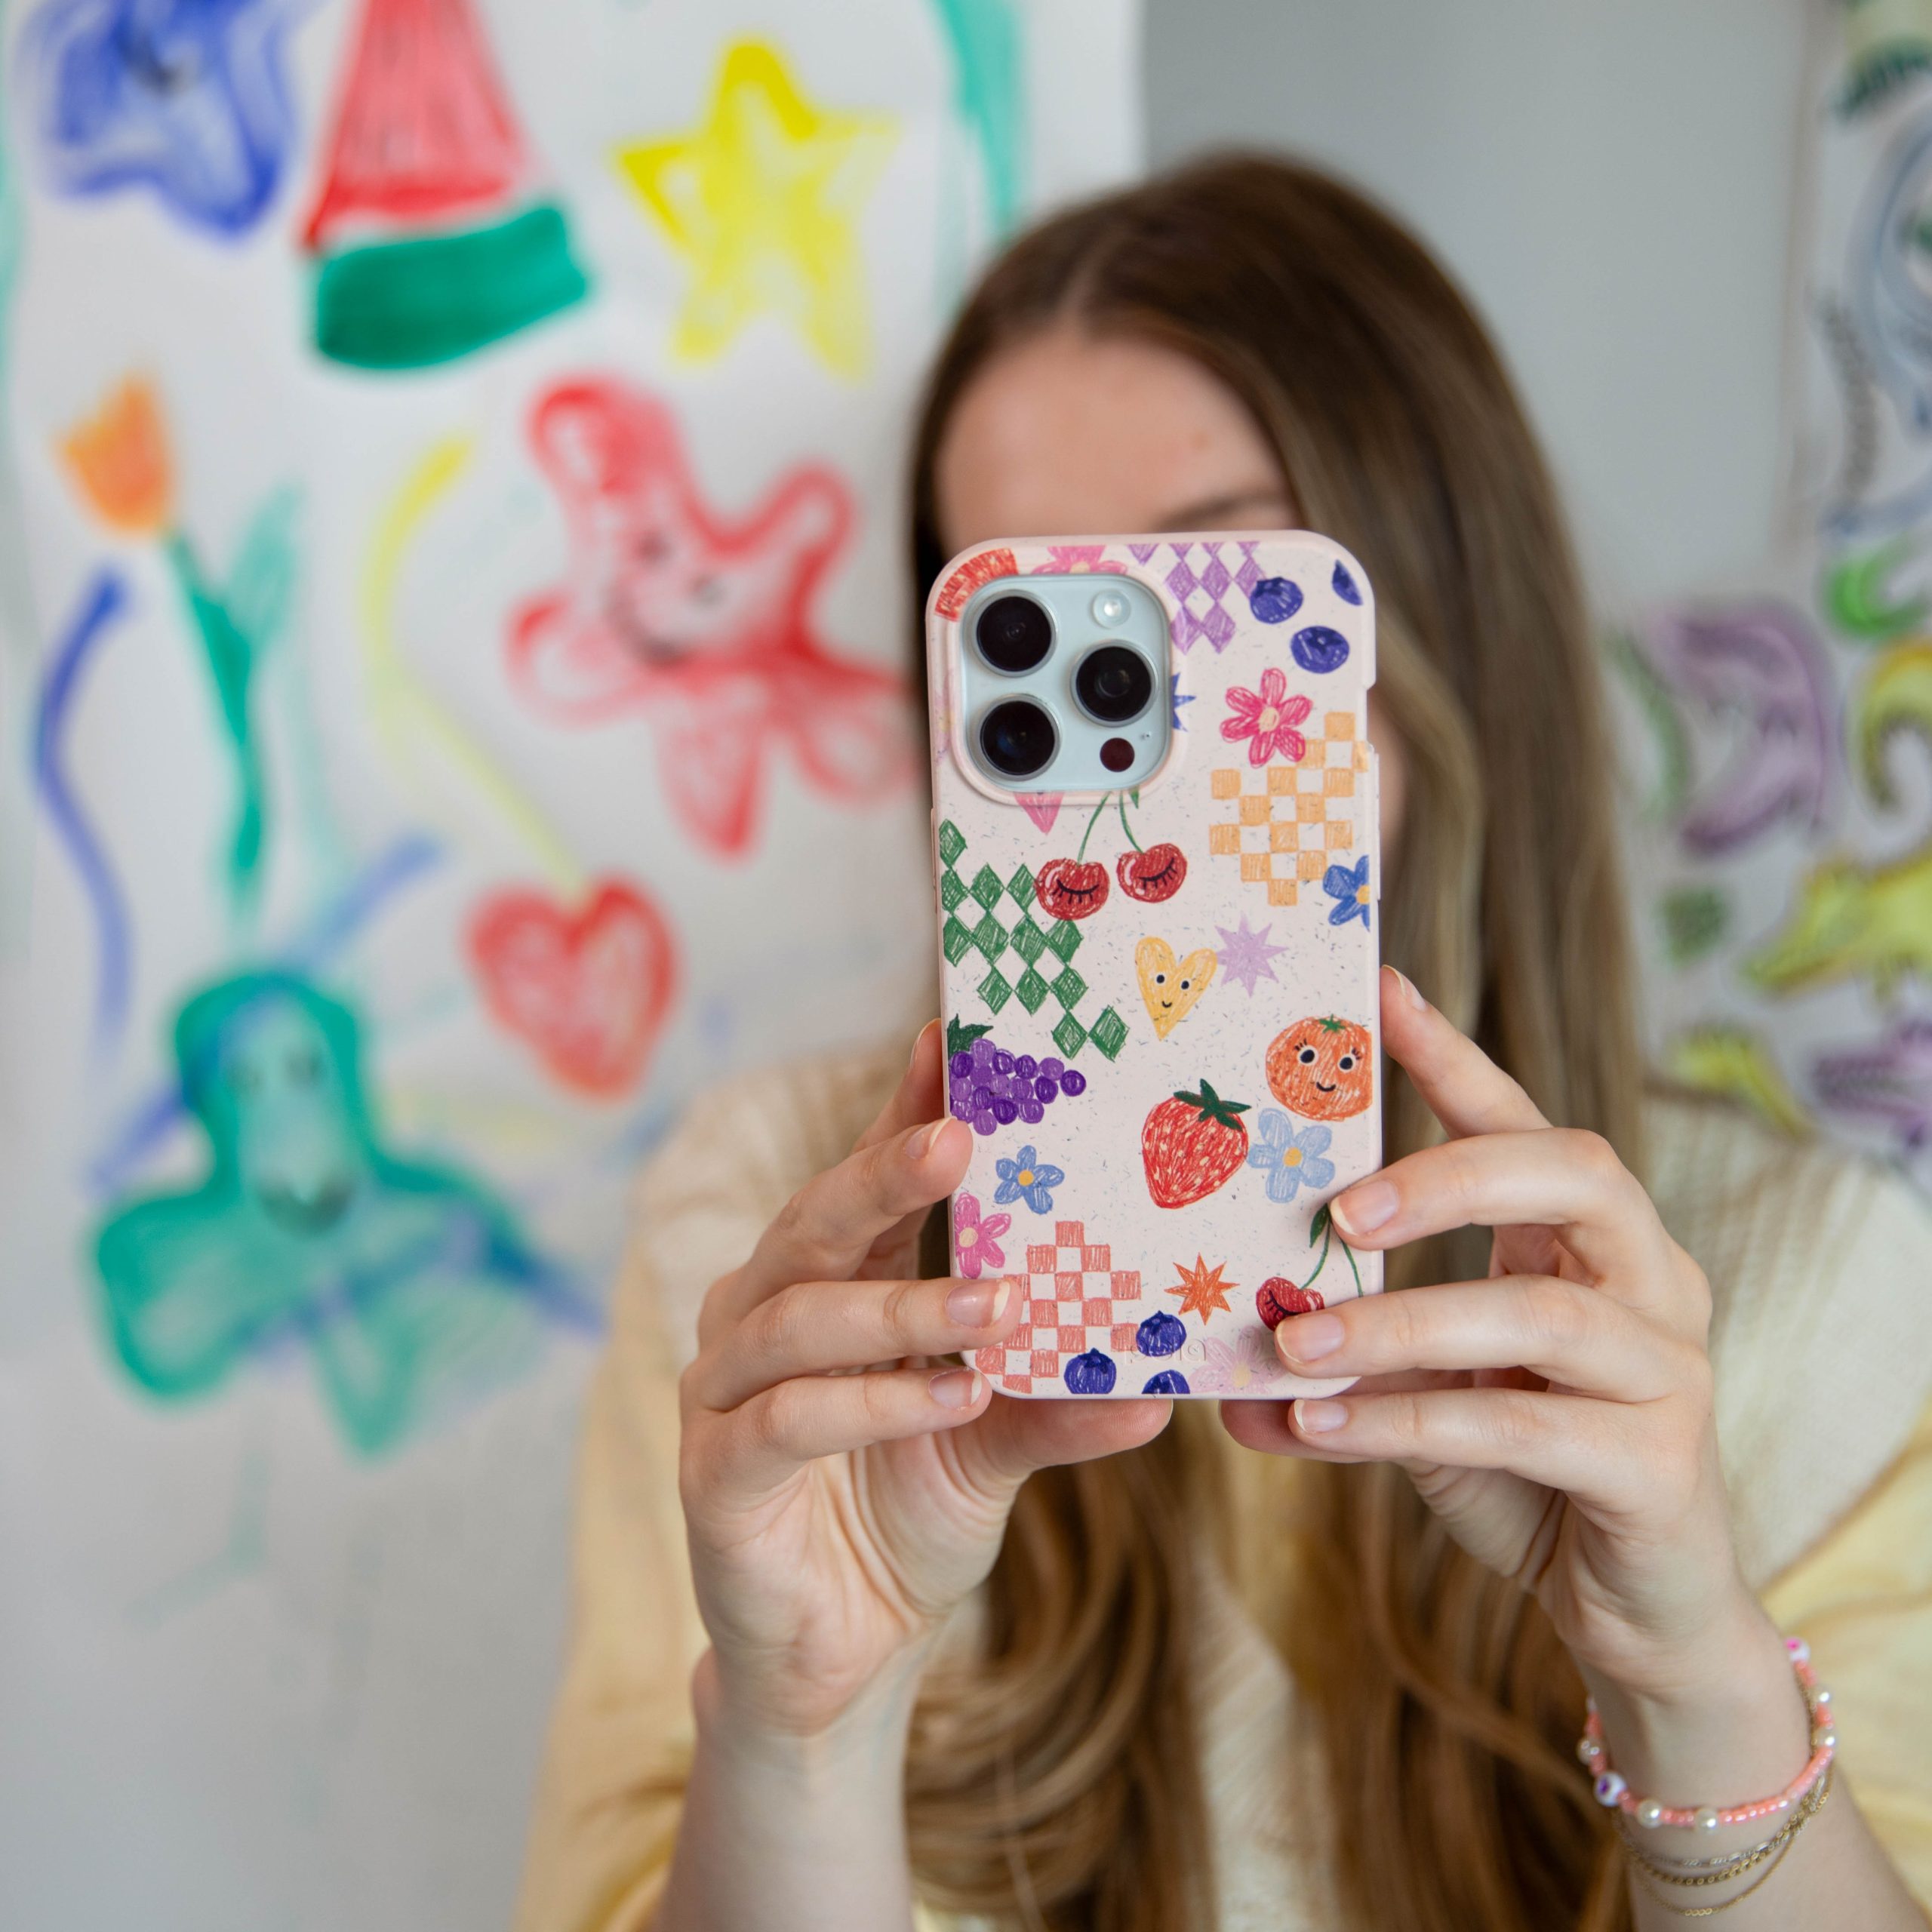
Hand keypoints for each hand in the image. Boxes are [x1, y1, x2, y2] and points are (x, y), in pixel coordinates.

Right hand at [678, 1021, 1168, 1741]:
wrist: (840, 1657)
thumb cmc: (906, 1516)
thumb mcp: (995, 1445)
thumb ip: (1057, 1403)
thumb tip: (1161, 1385)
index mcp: (827, 1283)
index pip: (863, 1181)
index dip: (902, 1112)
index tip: (952, 1044)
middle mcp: (762, 1315)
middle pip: (815, 1222)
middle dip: (885, 1174)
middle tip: (961, 1139)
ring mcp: (726, 1389)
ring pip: (801, 1316)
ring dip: (902, 1307)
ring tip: (999, 1308)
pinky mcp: (715, 1470)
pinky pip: (790, 1417)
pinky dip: (872, 1401)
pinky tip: (954, 1397)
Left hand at [1223, 965, 1767, 1708]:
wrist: (1635, 1612)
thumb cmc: (1530, 1476)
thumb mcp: (1428, 1404)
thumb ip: (1350, 1367)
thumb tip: (1220, 1368)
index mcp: (1594, 1240)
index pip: (1526, 1124)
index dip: (1456, 1058)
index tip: (1379, 993)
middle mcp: (1651, 1280)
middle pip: (1575, 1173)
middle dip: (1451, 1173)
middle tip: (1339, 1208)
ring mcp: (1669, 1369)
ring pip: (1541, 1310)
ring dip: (1401, 1323)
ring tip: (1292, 1345)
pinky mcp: (1660, 1465)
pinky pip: (1526, 1424)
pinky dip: (1412, 1420)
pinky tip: (1322, 1428)